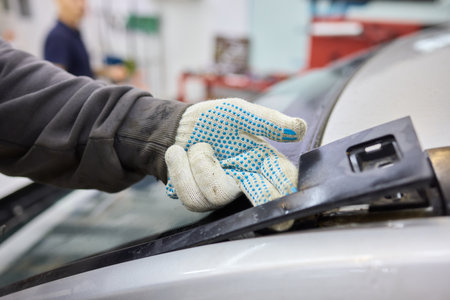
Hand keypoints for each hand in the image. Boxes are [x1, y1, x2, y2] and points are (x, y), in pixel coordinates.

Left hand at [165, 98, 305, 211]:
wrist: (176, 128)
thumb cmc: (212, 120)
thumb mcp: (239, 113)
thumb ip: (267, 121)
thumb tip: (300, 127)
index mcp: (262, 160)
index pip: (283, 178)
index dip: (287, 186)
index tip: (289, 189)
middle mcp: (246, 180)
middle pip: (263, 202)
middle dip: (262, 197)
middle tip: (257, 190)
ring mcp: (223, 194)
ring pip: (218, 195)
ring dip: (201, 163)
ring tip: (198, 146)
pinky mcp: (199, 201)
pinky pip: (191, 196)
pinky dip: (181, 169)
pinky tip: (179, 155)